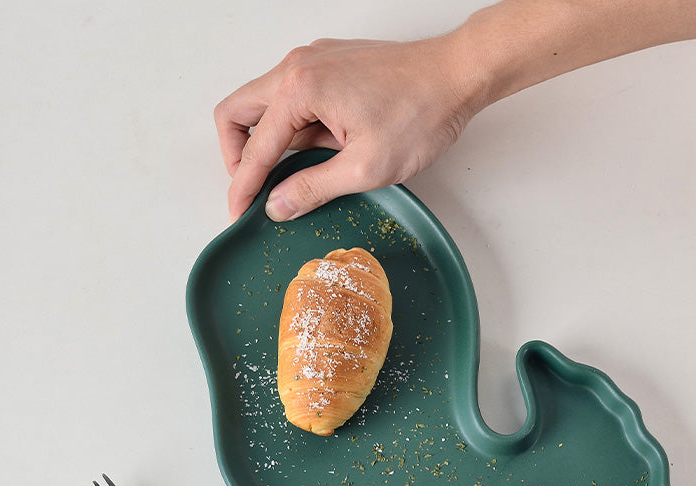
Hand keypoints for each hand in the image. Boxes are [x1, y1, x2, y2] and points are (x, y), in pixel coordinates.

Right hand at [213, 36, 479, 221]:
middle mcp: (298, 66)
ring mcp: (313, 62)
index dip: (242, 187)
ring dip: (270, 142)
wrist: (457, 75)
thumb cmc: (420, 113)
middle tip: (252, 190)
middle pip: (239, 112)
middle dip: (238, 156)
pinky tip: (320, 152)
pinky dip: (294, 127)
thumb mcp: (365, 168)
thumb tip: (278, 204)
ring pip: (265, 104)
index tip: (239, 213)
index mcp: (299, 89)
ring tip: (298, 175)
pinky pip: (293, 97)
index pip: (253, 147)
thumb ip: (314, 187)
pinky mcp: (330, 66)